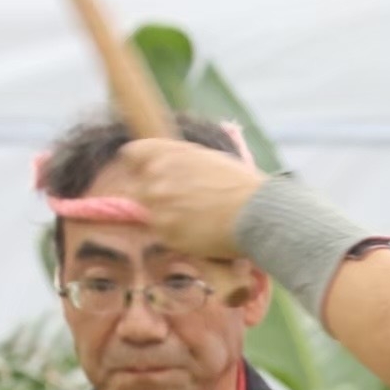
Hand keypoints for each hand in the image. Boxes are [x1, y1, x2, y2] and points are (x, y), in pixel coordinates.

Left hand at [116, 138, 266, 259]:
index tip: (146, 175)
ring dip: (167, 218)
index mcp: (167, 152)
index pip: (133, 154)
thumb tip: (167, 168)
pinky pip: (163, 235)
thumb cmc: (241, 186)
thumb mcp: (209, 159)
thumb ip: (181, 162)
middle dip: (155, 197)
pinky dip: (178, 236)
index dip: (138, 165)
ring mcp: (158, 204)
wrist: (256, 213)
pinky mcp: (166, 231)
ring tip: (197, 221)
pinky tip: (201, 233)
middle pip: (138, 188)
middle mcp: (157, 175)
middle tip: (182, 206)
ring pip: (150, 213)